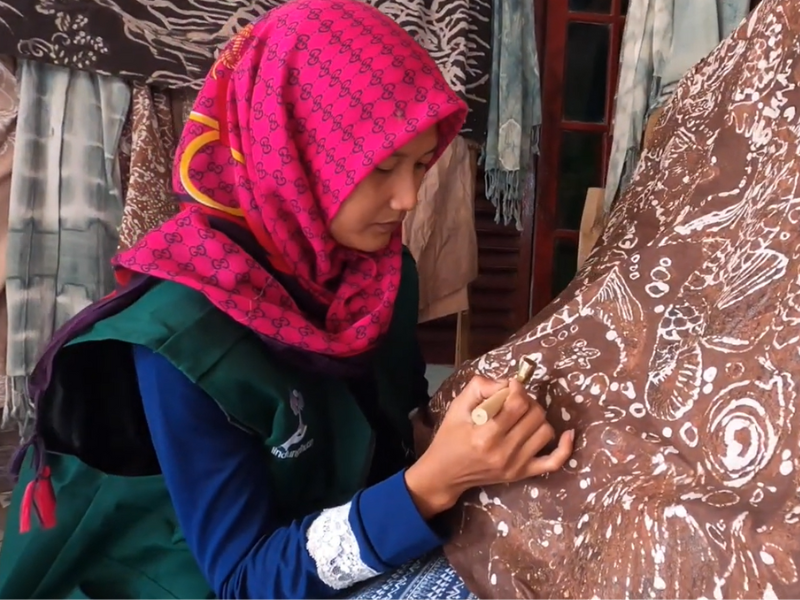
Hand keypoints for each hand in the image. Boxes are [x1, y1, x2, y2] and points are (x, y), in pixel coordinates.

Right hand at [405, 375, 573, 518]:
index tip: (511, 385)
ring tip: (523, 415)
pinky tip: (568, 433)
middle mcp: (503, 452)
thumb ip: (481, 387)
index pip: (517, 405)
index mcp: (485, 435)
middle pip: (534, 415)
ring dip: (538, 417)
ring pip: (545, 431)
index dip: (517, 388)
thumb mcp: (457, 406)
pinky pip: (554, 461)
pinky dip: (564, 447)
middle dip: (527, 400)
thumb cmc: (449, 437)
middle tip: (514, 400)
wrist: (445, 473)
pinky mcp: (523, 474)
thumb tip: (507, 383)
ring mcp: (516, 465)